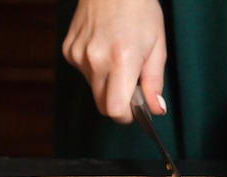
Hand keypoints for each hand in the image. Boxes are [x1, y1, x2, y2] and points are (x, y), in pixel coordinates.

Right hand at [61, 0, 167, 122]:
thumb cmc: (139, 10)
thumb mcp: (158, 46)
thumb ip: (154, 82)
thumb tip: (156, 109)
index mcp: (122, 59)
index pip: (116, 110)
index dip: (127, 116)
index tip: (136, 110)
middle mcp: (96, 59)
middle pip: (103, 106)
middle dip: (118, 104)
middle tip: (131, 85)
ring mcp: (78, 55)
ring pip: (94, 89)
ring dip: (107, 84)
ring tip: (118, 58)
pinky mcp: (68, 50)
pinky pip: (84, 73)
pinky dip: (95, 69)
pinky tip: (104, 49)